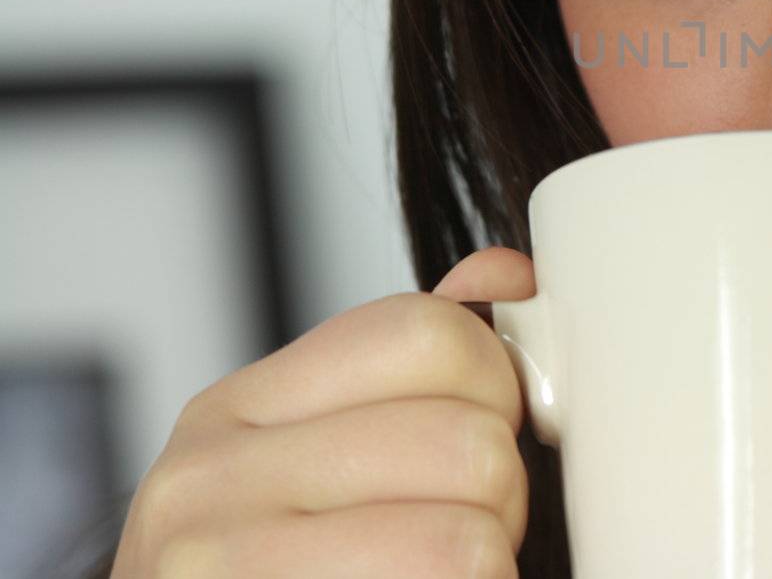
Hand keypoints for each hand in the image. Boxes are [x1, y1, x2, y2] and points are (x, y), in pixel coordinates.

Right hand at [108, 247, 536, 577]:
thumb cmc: (282, 568)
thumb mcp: (321, 449)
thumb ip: (413, 361)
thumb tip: (509, 277)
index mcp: (235, 411)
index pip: (427, 332)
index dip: (495, 385)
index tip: (485, 431)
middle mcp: (206, 486)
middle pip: (467, 441)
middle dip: (501, 493)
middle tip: (469, 527)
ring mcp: (220, 572)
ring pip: (467, 543)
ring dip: (489, 565)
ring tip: (445, 575)